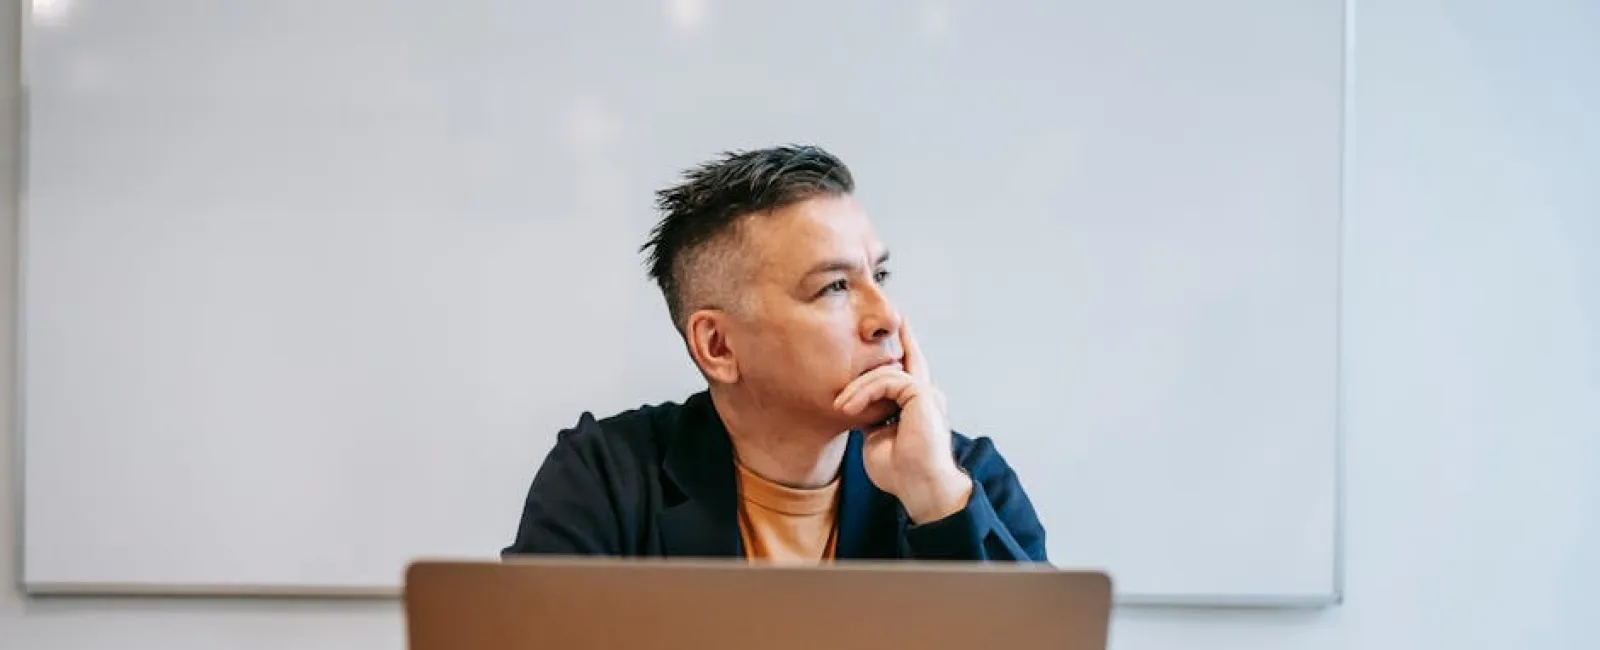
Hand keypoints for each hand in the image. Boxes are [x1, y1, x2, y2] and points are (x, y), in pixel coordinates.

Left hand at [833, 320, 971, 523]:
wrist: (919, 488)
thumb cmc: (900, 473)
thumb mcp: (877, 439)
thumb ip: (872, 418)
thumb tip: (856, 407)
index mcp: (918, 407)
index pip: (908, 372)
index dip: (903, 348)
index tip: (894, 330)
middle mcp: (926, 397)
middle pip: (909, 358)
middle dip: (900, 337)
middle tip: (890, 318)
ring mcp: (927, 395)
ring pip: (887, 373)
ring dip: (858, 388)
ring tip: (840, 406)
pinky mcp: (923, 396)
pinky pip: (888, 381)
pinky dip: (865, 392)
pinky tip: (850, 408)